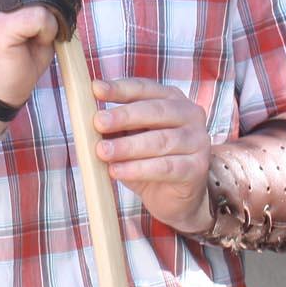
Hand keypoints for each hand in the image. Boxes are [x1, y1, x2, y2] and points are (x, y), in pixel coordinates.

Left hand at [93, 78, 212, 232]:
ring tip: (102, 151)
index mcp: (172, 99)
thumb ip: (115, 126)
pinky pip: (165, 167)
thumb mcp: (129, 138)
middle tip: (98, 122)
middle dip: (124, 116)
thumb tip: (88, 117)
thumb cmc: (149, 160)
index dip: (120, 89)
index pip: (145, 88)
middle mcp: (190, 115)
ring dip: (128, 146)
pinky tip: (117, 171)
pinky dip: (138, 169)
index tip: (96, 89)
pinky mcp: (197, 168)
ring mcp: (197, 141)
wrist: (174, 198)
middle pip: (155, 111)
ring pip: (160, 140)